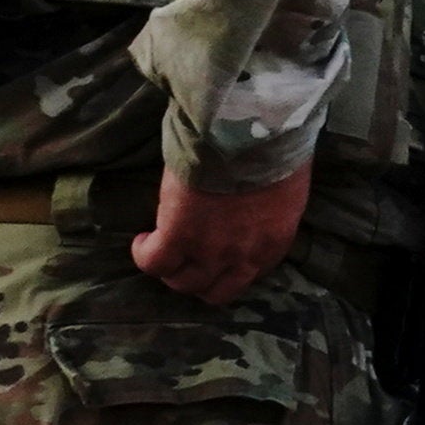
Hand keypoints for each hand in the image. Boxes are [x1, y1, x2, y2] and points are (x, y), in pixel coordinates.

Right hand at [137, 162, 309, 303]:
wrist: (247, 133)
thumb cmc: (271, 147)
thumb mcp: (282, 185)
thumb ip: (267, 206)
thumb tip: (255, 202)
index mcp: (273, 243)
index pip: (249, 275)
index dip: (229, 268)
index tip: (218, 254)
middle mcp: (243, 256)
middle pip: (215, 291)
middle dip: (200, 280)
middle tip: (187, 259)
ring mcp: (210, 250)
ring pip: (184, 282)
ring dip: (171, 270)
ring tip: (161, 249)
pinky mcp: (178, 236)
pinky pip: (154, 261)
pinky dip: (145, 255)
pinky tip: (142, 241)